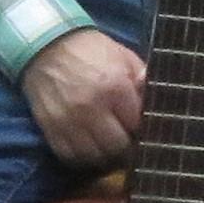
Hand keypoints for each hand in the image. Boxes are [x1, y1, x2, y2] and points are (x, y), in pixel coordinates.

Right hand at [22, 27, 144, 170]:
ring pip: (94, 156)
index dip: (141, 127)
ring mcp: (68, 121)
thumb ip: (142, 80)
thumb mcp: (122, 57)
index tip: (139, 126)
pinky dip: (81, 155)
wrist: (46, 46)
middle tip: (124, 138)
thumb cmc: (89, 50)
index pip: (137, 124)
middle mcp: (91, 108)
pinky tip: (87, 145)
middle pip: (117, 146)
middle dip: (124, 144)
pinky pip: (70, 156)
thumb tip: (157, 102)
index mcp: (114, 87)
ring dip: (103, 153)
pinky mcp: (50, 129)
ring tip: (106, 144)